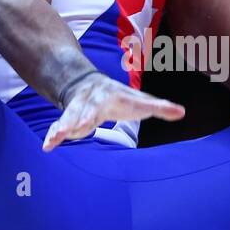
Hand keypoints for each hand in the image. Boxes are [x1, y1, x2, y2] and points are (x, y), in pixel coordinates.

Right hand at [43, 73, 184, 150]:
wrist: (87, 83)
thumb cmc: (119, 97)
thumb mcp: (139, 100)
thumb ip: (159, 106)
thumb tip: (182, 112)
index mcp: (115, 96)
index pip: (126, 103)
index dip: (135, 108)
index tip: (145, 112)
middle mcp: (95, 100)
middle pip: (90, 109)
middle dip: (84, 118)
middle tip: (80, 129)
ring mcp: (79, 108)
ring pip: (71, 116)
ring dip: (65, 126)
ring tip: (58, 137)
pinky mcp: (68, 118)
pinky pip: (59, 126)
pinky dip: (53, 135)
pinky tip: (47, 146)